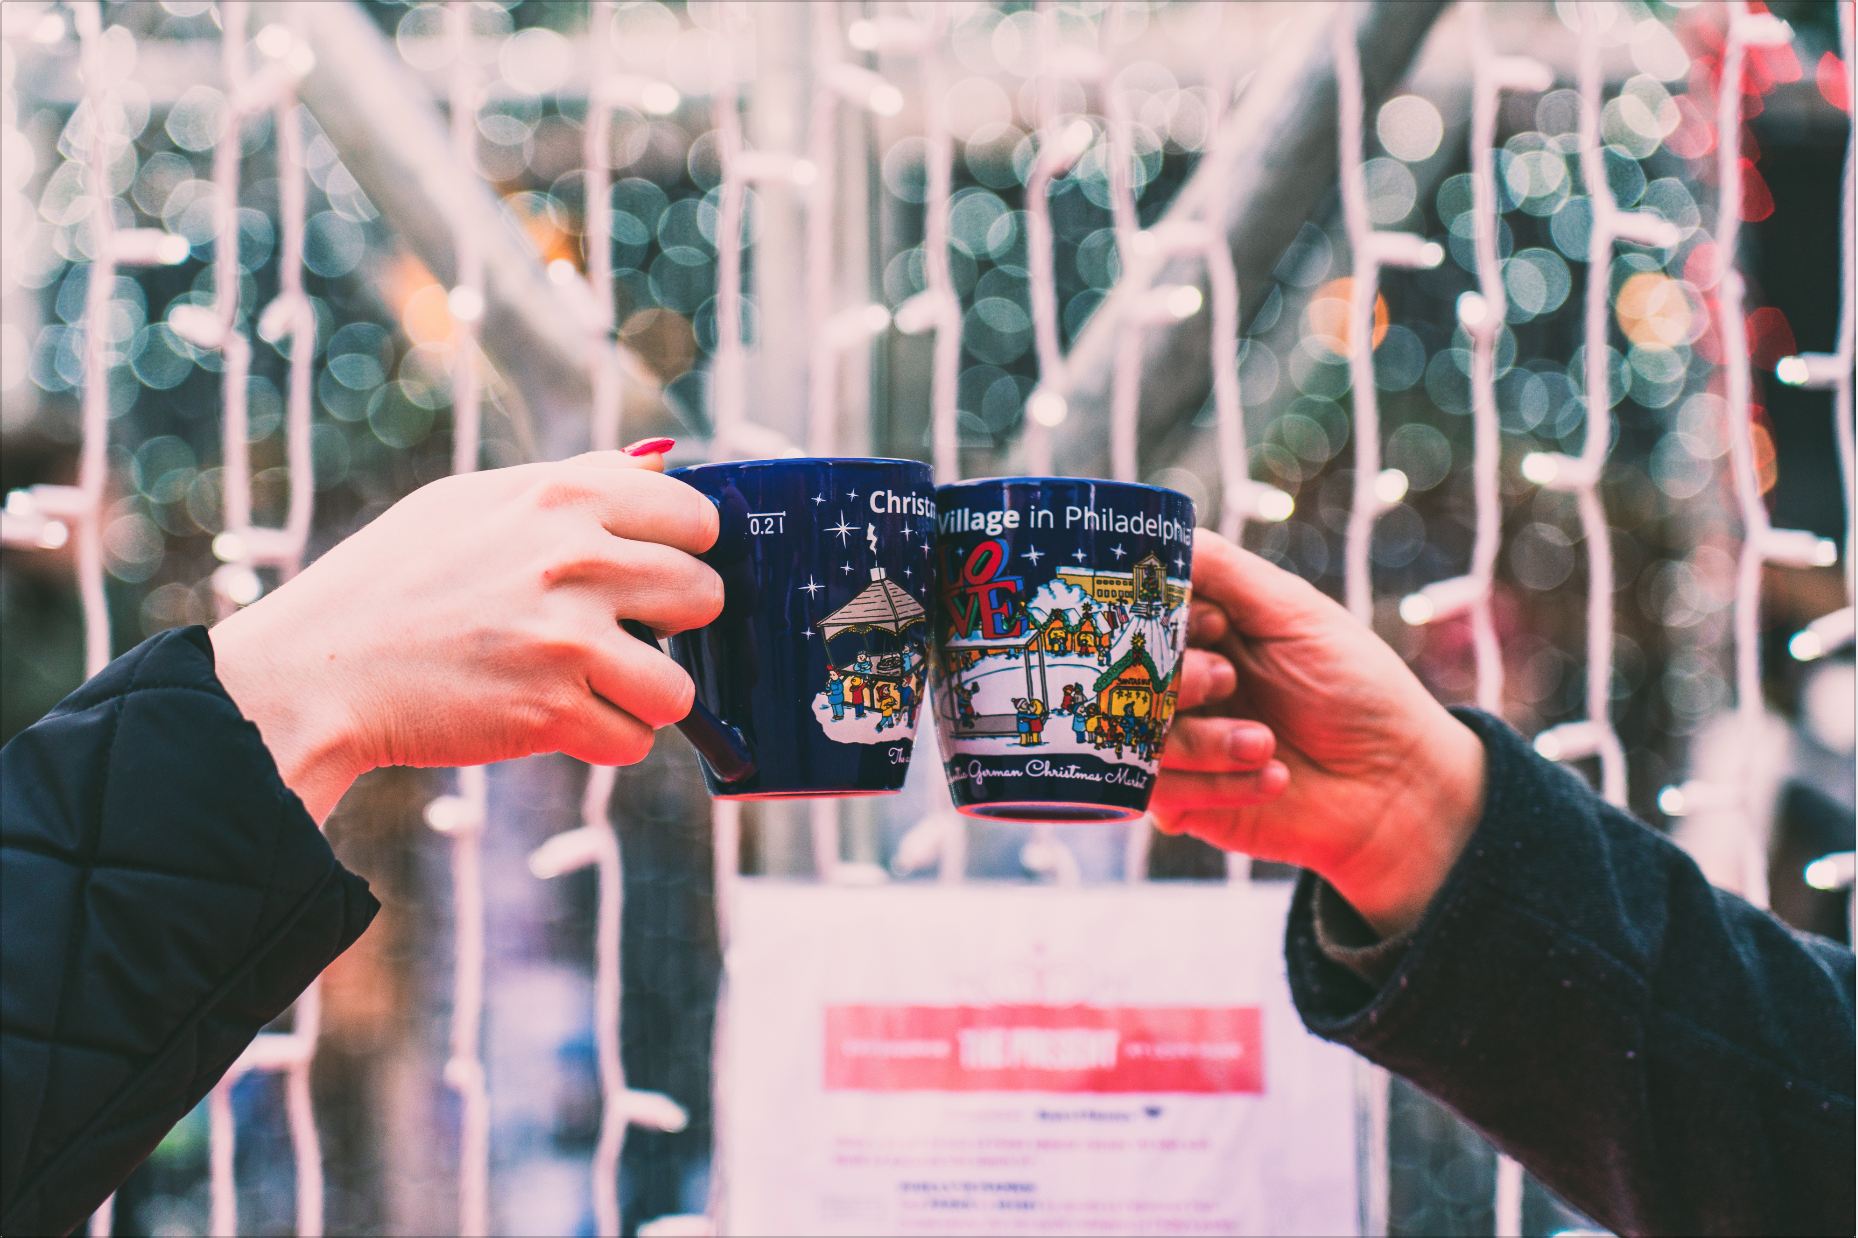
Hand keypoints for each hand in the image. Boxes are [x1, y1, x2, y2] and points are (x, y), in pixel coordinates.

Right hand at [210, 449, 720, 820]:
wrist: (317, 670)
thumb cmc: (392, 580)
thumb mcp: (475, 499)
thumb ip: (577, 480)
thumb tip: (660, 465)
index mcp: (563, 497)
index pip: (696, 517)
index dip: (685, 551)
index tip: (655, 572)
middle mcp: (575, 560)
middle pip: (705, 596)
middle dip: (674, 623)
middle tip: (623, 632)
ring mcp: (567, 639)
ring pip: (680, 685)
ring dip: (646, 694)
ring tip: (596, 684)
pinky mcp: (550, 712)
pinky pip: (634, 741)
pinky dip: (605, 739)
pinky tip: (561, 718)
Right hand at [1154, 531, 1486, 936]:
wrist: (1398, 785)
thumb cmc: (1356, 687)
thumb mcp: (1293, 612)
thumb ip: (1223, 571)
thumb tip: (1161, 532)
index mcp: (1200, 630)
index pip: (1136, 612)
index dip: (1157, 619)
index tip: (1214, 626)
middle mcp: (1180, 681)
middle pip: (1122, 674)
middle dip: (1174, 680)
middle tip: (1228, 681)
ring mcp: (1178, 741)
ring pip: (1134, 737)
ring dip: (1203, 741)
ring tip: (1264, 743)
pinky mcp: (1183, 799)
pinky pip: (1159, 792)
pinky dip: (1218, 784)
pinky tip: (1273, 778)